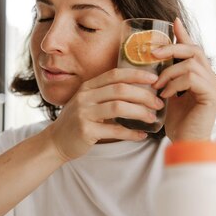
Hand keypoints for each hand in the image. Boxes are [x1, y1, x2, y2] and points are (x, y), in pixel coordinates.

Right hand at [44, 69, 164, 160]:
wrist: (56, 141)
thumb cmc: (78, 121)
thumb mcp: (88, 101)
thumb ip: (106, 94)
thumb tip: (137, 89)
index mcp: (88, 86)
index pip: (115, 74)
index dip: (136, 74)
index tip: (154, 79)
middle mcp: (85, 97)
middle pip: (120, 90)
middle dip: (143, 95)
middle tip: (158, 103)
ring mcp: (84, 113)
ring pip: (119, 107)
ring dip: (140, 112)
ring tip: (152, 118)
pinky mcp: (85, 130)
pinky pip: (114, 130)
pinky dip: (131, 133)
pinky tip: (141, 135)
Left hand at [150, 18, 215, 140]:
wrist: (185, 144)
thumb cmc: (177, 123)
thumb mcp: (168, 94)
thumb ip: (167, 77)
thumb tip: (154, 60)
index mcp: (201, 76)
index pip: (193, 49)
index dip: (183, 34)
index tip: (173, 20)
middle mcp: (211, 78)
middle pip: (194, 50)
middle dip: (172, 48)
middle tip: (154, 53)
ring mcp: (214, 86)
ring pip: (190, 64)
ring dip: (169, 73)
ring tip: (157, 86)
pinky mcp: (212, 96)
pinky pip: (191, 78)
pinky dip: (174, 84)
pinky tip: (165, 95)